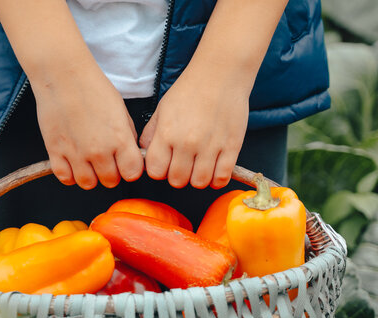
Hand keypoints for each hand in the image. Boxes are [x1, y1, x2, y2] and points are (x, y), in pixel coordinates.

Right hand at [33, 67, 143, 188]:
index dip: (130, 169)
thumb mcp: (121, 111)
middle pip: (110, 181)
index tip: (126, 163)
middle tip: (106, 160)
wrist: (63, 75)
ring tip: (89, 161)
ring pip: (88, 184)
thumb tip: (129, 154)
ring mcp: (76, 153)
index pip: (132, 174)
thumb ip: (127, 137)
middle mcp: (99, 151)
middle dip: (111, 173)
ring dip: (90, 176)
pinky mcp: (55, 151)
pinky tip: (73, 162)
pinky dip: (70, 174)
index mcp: (119, 140)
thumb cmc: (93, 88)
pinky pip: (65, 178)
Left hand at [140, 69, 248, 188]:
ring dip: (197, 179)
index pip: (155, 171)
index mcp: (167, 133)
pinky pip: (222, 178)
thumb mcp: (162, 109)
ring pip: (199, 183)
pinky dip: (217, 179)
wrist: (221, 74)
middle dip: (178, 176)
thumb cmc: (190, 90)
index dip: (159, 170)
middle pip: (177, 180)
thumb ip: (151, 134)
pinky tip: (214, 169)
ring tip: (199, 166)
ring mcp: (210, 146)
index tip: (165, 164)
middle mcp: (187, 142)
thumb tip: (145, 155)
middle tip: (183, 164)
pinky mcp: (232, 147)